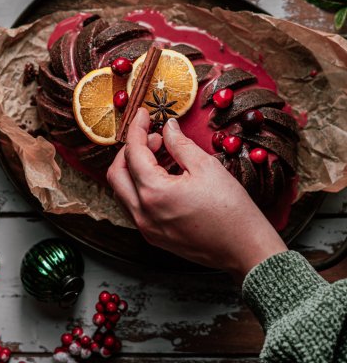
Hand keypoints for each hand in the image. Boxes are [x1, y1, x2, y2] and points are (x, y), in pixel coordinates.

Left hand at [107, 108, 286, 279]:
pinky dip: (141, 187)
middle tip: (153, 137)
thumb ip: (180, 144)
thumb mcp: (206, 167)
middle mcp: (143, 213)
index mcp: (154, 193)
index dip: (136, 128)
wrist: (245, 249)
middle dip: (130, 150)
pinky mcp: (154, 236)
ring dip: (133, 169)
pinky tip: (163, 177)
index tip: (142, 114)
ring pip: (123, 191)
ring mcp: (146, 228)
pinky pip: (135, 206)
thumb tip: (167, 127)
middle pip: (117, 173)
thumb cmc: (231, 209)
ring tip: (160, 155)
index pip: (133, 152)